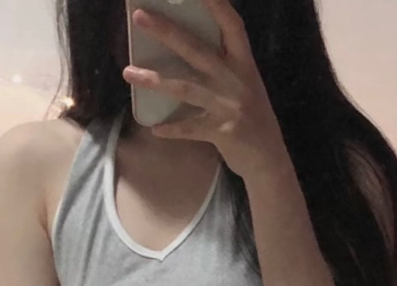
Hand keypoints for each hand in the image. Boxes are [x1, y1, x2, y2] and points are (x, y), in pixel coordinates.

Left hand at [122, 0, 289, 178]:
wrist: (269, 159)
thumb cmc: (252, 118)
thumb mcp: (245, 86)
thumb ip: (224, 68)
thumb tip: (185, 47)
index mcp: (245, 64)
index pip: (232, 25)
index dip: (215, 5)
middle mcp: (237, 80)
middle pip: (197, 50)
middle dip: (167, 32)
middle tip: (139, 17)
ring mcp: (229, 106)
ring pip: (185, 87)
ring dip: (154, 80)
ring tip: (127, 72)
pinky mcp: (222, 132)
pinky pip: (189, 128)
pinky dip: (170, 129)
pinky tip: (153, 128)